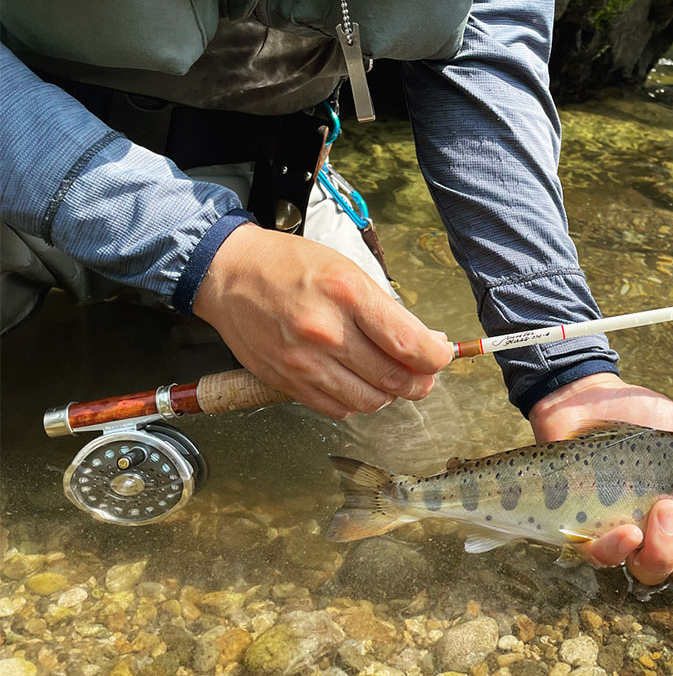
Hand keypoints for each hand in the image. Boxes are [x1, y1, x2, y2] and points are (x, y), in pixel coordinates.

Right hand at [193, 224, 452, 419]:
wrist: (229, 274)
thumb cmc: (291, 266)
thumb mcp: (347, 270)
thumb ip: (387, 310)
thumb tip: (427, 343)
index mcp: (347, 294)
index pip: (409, 345)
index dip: (436, 358)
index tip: (440, 355)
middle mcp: (325, 332)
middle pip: (394, 379)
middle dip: (419, 380)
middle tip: (422, 372)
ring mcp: (303, 362)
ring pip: (369, 400)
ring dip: (389, 394)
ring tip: (389, 376)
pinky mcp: (285, 382)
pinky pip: (337, 408)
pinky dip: (356, 401)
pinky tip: (356, 382)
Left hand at [528, 372, 672, 587]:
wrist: (590, 398)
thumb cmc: (647, 418)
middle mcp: (668, 536)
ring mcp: (628, 538)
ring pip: (656, 572)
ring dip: (666, 547)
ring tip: (663, 507)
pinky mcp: (588, 533)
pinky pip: (606, 560)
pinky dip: (619, 550)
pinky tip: (627, 530)